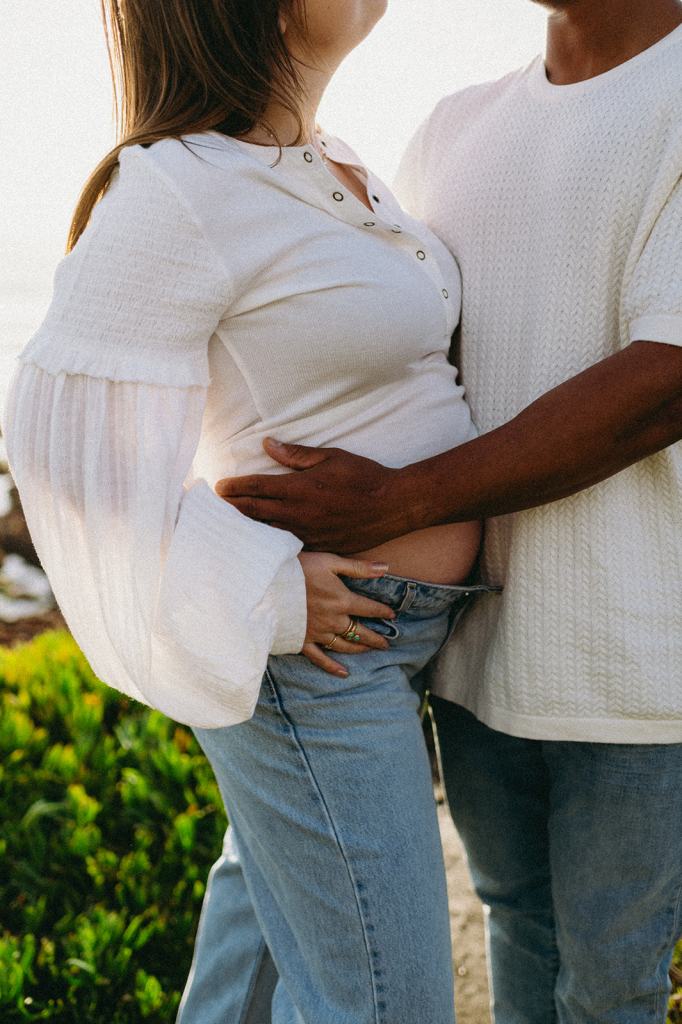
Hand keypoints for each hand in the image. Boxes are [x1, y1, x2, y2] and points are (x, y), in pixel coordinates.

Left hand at [215, 438, 412, 551]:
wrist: (393, 506)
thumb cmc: (364, 476)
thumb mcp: (331, 457)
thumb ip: (296, 455)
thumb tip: (267, 445)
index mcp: (300, 488)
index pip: (258, 488)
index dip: (236, 488)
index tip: (219, 487)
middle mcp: (300, 514)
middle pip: (255, 513)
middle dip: (232, 510)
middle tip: (213, 510)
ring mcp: (308, 534)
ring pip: (268, 533)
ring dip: (247, 530)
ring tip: (227, 529)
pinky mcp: (319, 547)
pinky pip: (288, 546)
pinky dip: (270, 544)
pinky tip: (258, 545)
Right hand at [298, 552, 396, 676]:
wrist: (270, 584)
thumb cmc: (300, 569)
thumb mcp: (331, 562)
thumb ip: (359, 568)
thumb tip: (385, 568)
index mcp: (342, 600)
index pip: (369, 609)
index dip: (382, 612)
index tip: (392, 616)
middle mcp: (333, 620)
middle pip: (360, 632)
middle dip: (376, 638)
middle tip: (386, 644)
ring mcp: (318, 633)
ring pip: (344, 645)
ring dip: (359, 649)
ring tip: (368, 650)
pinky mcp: (303, 641)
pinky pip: (320, 658)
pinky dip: (332, 667)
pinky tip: (344, 673)